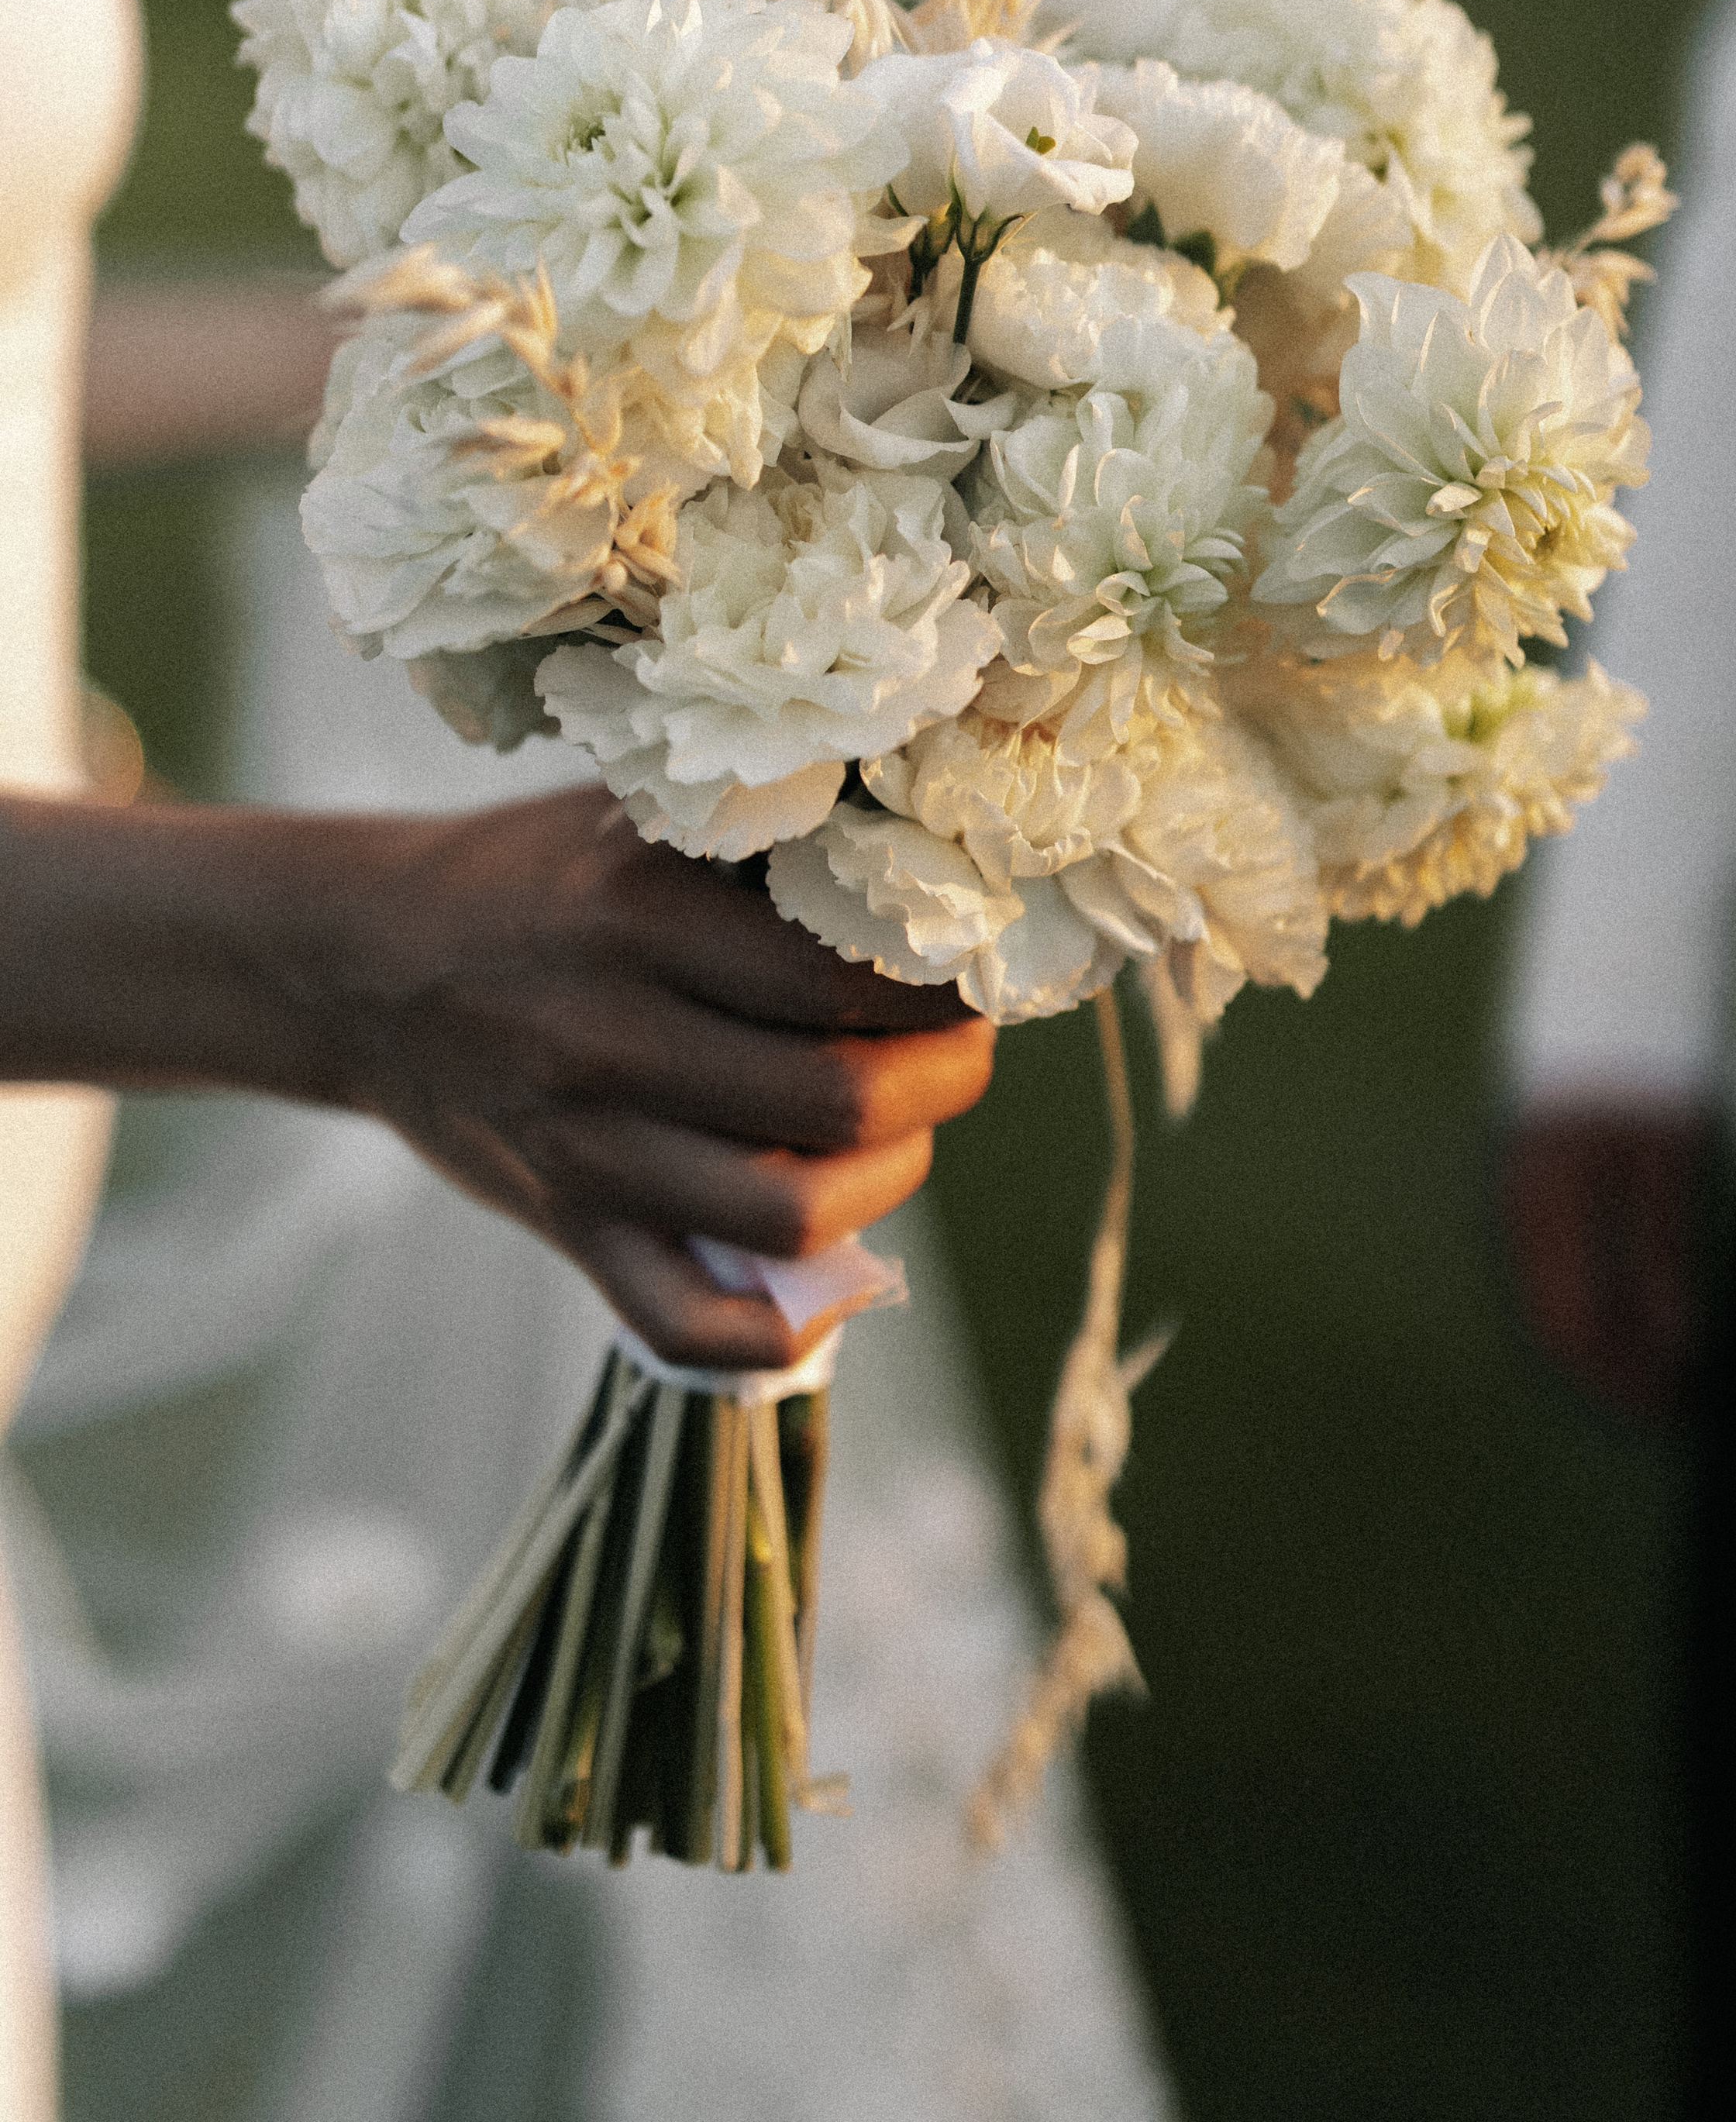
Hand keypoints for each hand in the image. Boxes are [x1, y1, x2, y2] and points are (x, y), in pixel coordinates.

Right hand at [0, 785, 994, 1371]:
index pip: (851, 977)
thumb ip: (764, 831)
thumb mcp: (637, 814)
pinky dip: (785, 1327)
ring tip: (899, 1131)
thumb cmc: (533, 875)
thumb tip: (935, 848)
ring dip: (889, 1183)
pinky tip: (837, 1274)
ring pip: (794, 1215)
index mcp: (643, 913)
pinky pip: (690, 1326)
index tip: (970, 968)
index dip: (945, 985)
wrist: (360, 962)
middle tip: (956, 1048)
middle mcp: (612, 1035)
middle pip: (843, 1101)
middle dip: (942, 1080)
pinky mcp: (568, 1226)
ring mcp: (587, 1146)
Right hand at [1498, 1096, 1708, 1422]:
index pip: (1581, 1328)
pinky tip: (1631, 1328)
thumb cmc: (1647, 1066)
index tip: (1686, 1411)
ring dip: (1603, 1354)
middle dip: (1617, 1380)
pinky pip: (1547, 1277)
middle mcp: (1523, 1210)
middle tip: (1681, 1411)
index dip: (1632, 1382)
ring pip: (1547, 1308)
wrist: (1604, 989)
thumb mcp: (1671, 1153)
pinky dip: (1587, 1316)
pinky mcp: (1529, 1191)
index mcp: (1555, 1201)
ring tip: (1664, 1381)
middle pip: (1558, 1329)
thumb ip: (1664, 1249)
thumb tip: (1676, 1344)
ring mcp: (1517, 1199)